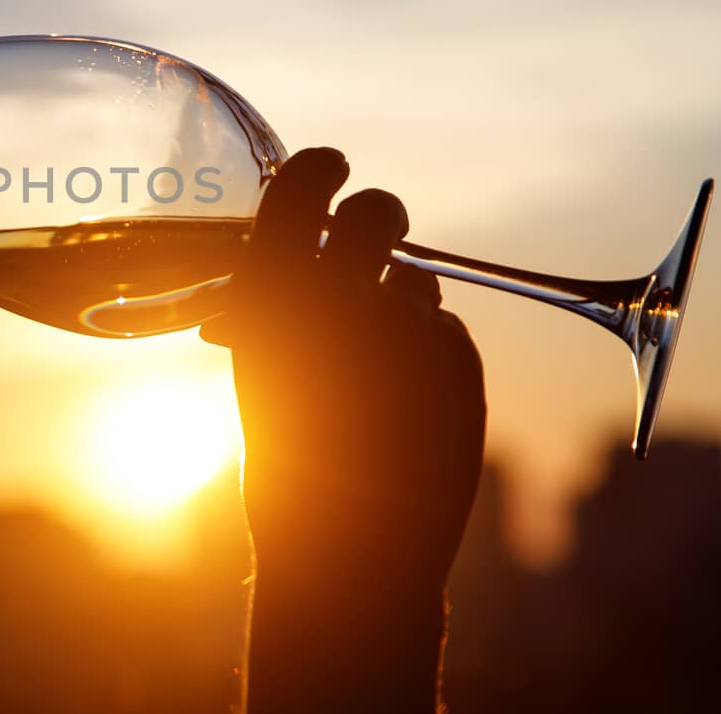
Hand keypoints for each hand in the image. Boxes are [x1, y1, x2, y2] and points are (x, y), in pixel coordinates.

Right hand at [201, 147, 485, 710]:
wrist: (350, 554)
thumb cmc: (286, 466)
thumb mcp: (258, 377)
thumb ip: (277, 311)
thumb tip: (295, 269)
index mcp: (271, 297)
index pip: (302, 187)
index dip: (319, 169)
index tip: (331, 166)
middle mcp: (342, 296)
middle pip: (379, 212)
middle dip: (379, 218)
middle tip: (373, 243)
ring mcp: (408, 326)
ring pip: (414, 284)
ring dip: (399, 309)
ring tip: (376, 377)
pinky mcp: (462, 359)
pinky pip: (445, 332)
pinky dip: (430, 357)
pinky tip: (407, 407)